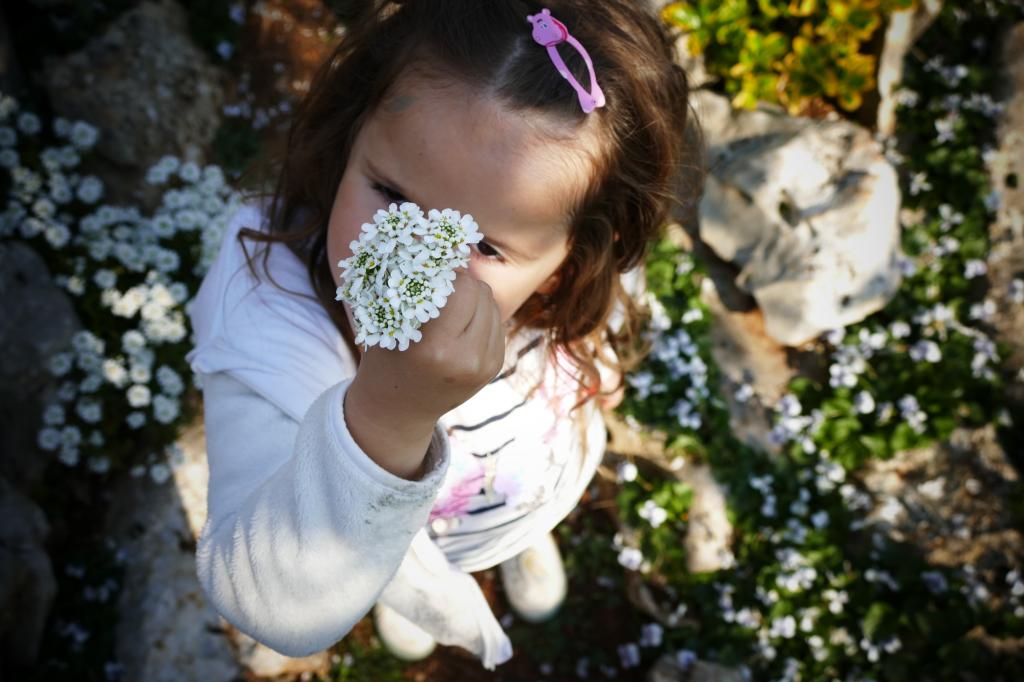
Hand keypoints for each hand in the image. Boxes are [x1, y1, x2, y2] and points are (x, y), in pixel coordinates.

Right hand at [344, 270, 505, 477]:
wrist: (399, 409)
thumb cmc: (386, 356)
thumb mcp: (390, 321)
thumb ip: (414, 284)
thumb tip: (430, 235)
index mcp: (436, 348)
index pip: (463, 287)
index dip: (448, 273)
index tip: (432, 272)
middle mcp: (465, 359)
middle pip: (480, 292)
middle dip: (461, 283)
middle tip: (439, 288)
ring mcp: (484, 366)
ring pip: (492, 304)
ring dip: (472, 297)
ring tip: (447, 309)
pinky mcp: (494, 367)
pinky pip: (496, 321)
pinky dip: (480, 315)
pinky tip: (458, 325)